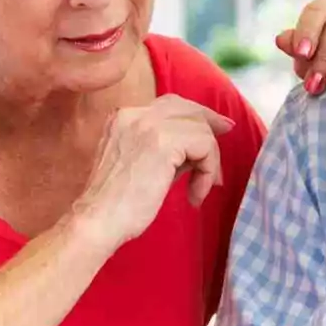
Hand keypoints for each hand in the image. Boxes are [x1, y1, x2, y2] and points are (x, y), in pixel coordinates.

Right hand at [73, 95, 233, 249]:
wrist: (97, 220)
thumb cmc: (115, 206)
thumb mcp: (140, 166)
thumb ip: (166, 151)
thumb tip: (199, 147)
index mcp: (122, 118)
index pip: (169, 105)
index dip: (196, 115)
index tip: (218, 127)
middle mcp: (133, 114)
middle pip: (186, 107)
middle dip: (210, 122)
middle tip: (228, 134)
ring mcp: (147, 125)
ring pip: (199, 128)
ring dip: (208, 160)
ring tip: (198, 189)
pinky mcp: (163, 142)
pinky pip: (204, 146)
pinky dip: (208, 170)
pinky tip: (195, 194)